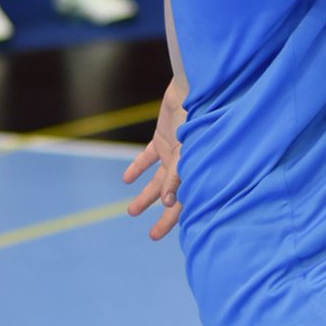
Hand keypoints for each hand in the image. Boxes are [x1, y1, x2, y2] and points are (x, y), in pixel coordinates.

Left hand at [123, 79, 185, 241]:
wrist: (194, 88)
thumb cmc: (198, 119)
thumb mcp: (188, 150)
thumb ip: (178, 176)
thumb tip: (167, 202)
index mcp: (196, 170)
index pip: (185, 202)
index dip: (173, 219)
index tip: (158, 234)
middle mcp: (186, 165)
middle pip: (173, 197)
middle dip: (163, 217)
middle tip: (152, 236)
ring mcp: (174, 152)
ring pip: (158, 180)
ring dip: (146, 196)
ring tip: (132, 211)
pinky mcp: (162, 138)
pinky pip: (149, 156)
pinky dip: (138, 167)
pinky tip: (127, 180)